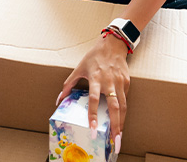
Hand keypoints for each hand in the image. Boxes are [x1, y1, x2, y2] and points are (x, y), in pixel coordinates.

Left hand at [56, 34, 129, 152]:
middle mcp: (109, 81)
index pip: (94, 99)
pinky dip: (123, 112)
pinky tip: (120, 122)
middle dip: (115, 125)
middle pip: (114, 107)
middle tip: (114, 141)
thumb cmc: (94, 57)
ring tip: (119, 137)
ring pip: (123, 106)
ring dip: (121, 122)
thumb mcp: (78, 68)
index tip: (93, 128)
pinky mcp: (127, 82)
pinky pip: (125, 100)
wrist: (113, 44)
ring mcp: (120, 82)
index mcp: (96, 78)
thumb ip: (68, 84)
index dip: (93, 114)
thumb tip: (59, 100)